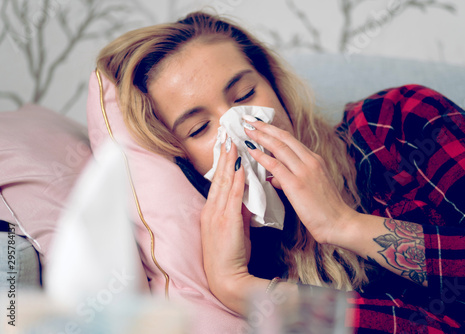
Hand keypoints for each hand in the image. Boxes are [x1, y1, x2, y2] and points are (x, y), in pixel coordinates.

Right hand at [200, 138, 252, 304]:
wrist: (225, 278)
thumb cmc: (230, 256)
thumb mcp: (235, 229)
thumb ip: (240, 211)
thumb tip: (248, 196)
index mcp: (212, 211)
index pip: (217, 182)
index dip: (222, 163)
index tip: (227, 146)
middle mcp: (211, 209)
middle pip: (218, 177)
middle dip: (223, 155)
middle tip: (227, 134)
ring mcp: (217, 214)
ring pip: (224, 182)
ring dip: (229, 161)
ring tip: (233, 142)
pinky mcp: (226, 221)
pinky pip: (232, 195)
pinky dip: (236, 179)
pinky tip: (240, 166)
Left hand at [244, 120, 358, 244]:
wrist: (339, 223)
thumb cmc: (326, 209)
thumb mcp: (311, 187)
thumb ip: (292, 179)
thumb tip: (276, 178)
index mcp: (314, 160)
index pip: (290, 139)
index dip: (273, 130)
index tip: (259, 123)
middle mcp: (310, 161)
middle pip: (283, 137)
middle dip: (264, 126)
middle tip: (248, 119)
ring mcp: (304, 171)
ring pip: (278, 147)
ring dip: (260, 136)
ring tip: (246, 129)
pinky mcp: (296, 184)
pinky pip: (275, 165)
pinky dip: (261, 156)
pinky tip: (251, 150)